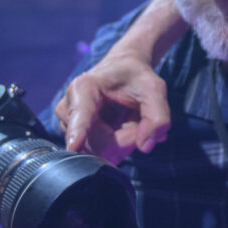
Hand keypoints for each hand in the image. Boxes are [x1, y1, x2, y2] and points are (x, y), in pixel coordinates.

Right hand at [55, 51, 169, 164]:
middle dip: (127, 140)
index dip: (78, 133)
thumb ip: (158, 117)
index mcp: (84, 88)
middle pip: (99, 145)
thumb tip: (145, 146)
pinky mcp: (74, 138)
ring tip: (128, 120)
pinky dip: (118, 147)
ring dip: (123, 143)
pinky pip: (99, 155)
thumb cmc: (136, 77)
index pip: (80, 116)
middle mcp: (68, 108)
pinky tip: (121, 129)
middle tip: (140, 121)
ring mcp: (69, 126)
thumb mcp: (155, 90)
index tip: (73, 146)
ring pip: (100, 153)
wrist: (123, 72)